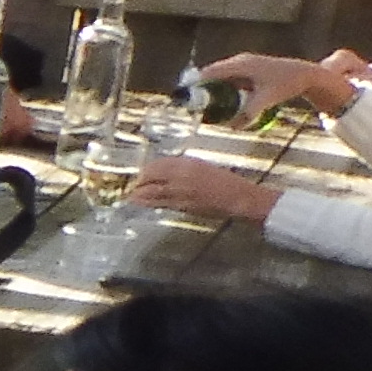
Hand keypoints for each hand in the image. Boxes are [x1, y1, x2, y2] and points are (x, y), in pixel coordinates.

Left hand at [130, 154, 279, 223]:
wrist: (239, 198)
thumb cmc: (226, 181)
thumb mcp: (204, 167)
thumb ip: (184, 169)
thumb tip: (166, 171)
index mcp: (188, 163)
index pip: (158, 164)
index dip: (147, 170)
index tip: (142, 173)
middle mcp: (180, 176)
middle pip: (150, 177)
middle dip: (139, 182)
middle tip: (134, 185)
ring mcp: (180, 192)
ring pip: (151, 193)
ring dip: (139, 194)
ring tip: (132, 196)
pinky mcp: (181, 206)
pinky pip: (160, 204)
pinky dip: (148, 203)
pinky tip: (143, 203)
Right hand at [199, 50, 345, 116]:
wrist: (306, 74)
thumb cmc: (287, 84)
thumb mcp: (267, 100)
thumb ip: (249, 113)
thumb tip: (232, 128)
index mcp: (240, 65)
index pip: (209, 72)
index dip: (194, 84)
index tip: (183, 98)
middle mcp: (239, 62)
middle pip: (211, 75)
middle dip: (200, 90)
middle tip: (190, 107)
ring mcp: (243, 65)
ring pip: (220, 77)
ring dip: (211, 90)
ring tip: (200, 107)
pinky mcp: (248, 70)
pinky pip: (228, 79)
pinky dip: (222, 90)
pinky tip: (219, 103)